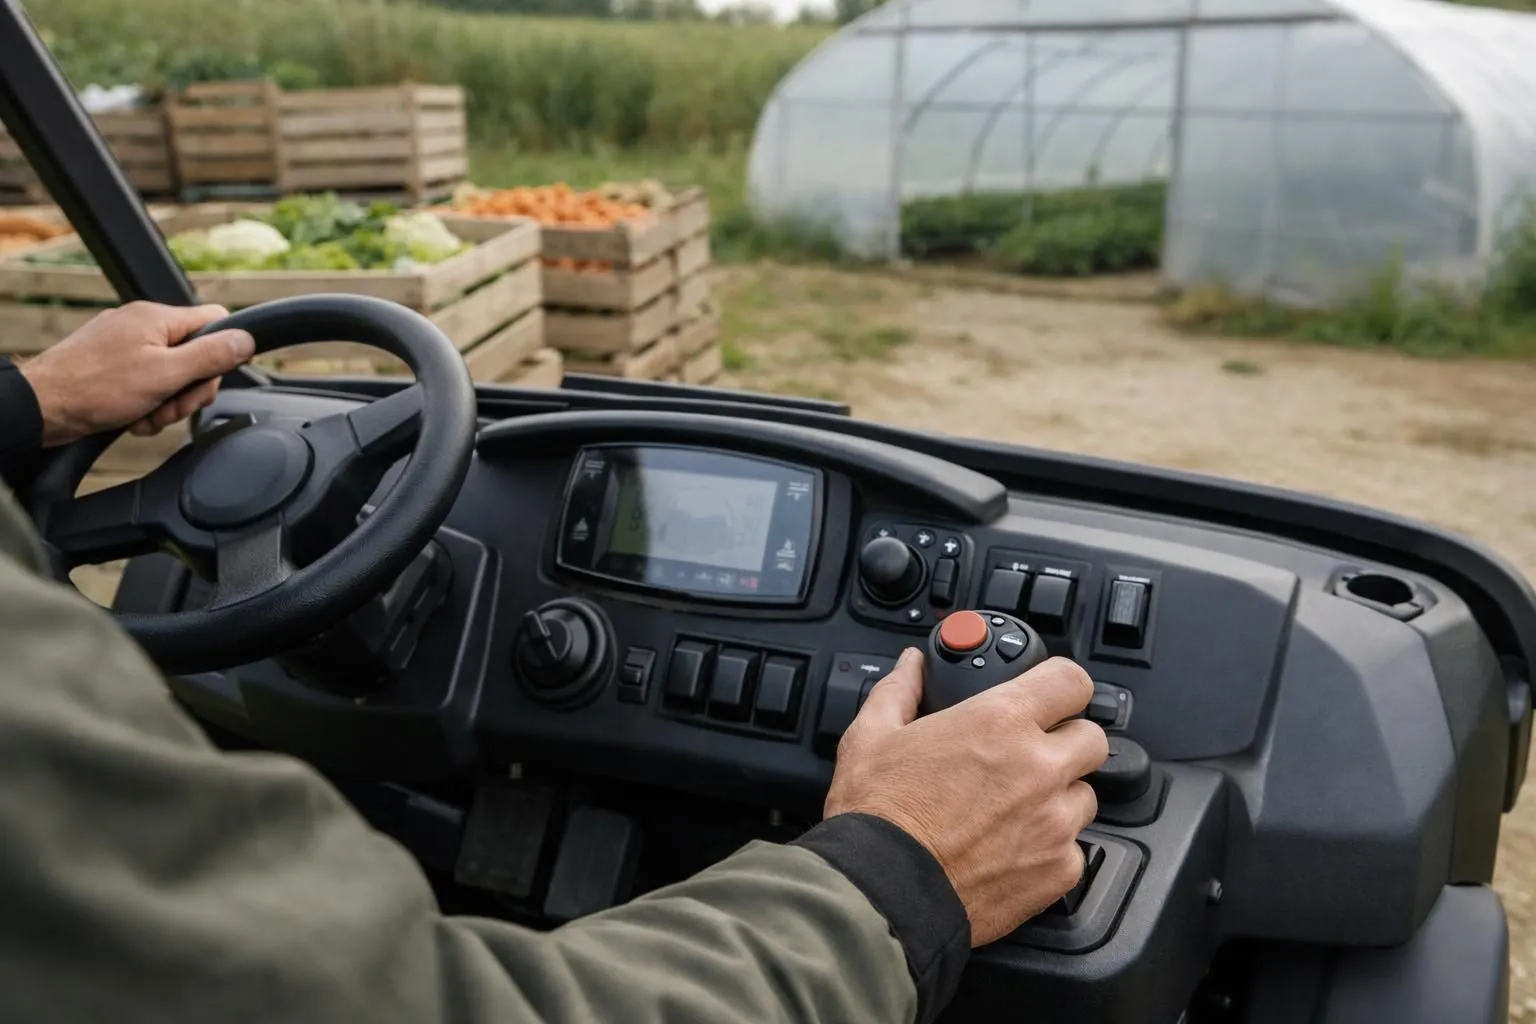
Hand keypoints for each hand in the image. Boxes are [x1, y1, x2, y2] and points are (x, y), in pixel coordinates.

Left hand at [19, 301, 255, 446]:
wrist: (42, 408)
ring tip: (146, 415)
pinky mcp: (113, 366)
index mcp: (157, 318)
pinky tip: (133, 416)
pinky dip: (147, 405)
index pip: (215, 320)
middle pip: (196, 354)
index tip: (214, 377)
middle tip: (172, 407)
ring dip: (168, 403)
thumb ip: (211, 356)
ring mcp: (126, 345)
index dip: (224, 351)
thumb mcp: (166, 374)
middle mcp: (142, 325)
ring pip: (172, 374)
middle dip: (190, 389)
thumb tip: (246, 339)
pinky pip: (148, 383)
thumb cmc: (94, 389)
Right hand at [825, 650, 1108, 945]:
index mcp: (998, 722)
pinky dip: (1049, 848)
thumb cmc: (877, 816)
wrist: (881, 892)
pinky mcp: (1058, 870)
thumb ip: (900, 690)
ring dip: (1059, 797)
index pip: (1070, 681)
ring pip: (1085, 796)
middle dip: (1065, 742)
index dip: (1061, 686)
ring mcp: (1054, 821)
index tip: (1049, 696)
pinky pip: (1074, 850)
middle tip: (1028, 755)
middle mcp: (1037, 767)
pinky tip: (1010, 850)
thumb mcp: (870, 736)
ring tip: (1012, 810)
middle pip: (1091, 738)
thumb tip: (912, 665)